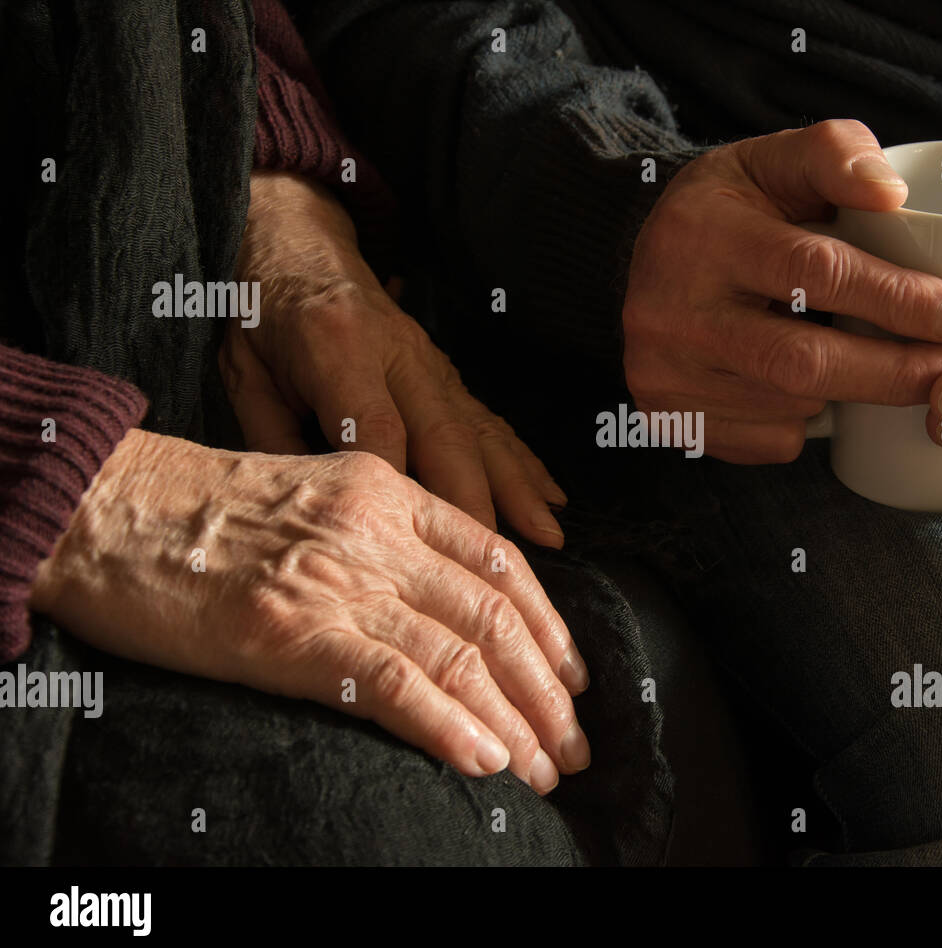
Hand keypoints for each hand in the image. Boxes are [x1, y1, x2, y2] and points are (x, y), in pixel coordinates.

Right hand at [30, 430, 590, 793]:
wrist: (108, 510)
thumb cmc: (202, 512)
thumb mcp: (316, 496)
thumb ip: (384, 536)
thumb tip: (443, 606)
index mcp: (388, 493)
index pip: (498, 561)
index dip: (550, 625)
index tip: (571, 676)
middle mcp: (376, 533)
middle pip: (494, 616)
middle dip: (547, 689)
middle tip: (572, 744)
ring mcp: (337, 581)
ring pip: (458, 654)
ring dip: (514, 721)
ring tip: (542, 769)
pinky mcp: (292, 634)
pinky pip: (396, 683)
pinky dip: (450, 726)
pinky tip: (485, 760)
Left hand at [222, 170, 566, 546]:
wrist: (296, 245)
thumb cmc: (260, 313)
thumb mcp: (243, 372)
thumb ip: (273, 437)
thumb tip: (306, 507)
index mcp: (336, 346)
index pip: (376, 425)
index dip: (395, 482)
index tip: (407, 540)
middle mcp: (398, 354)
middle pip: (444, 435)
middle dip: (474, 502)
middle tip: (494, 560)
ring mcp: (430, 364)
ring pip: (480, 431)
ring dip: (517, 487)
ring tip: (547, 534)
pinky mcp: (447, 375)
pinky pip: (490, 422)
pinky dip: (523, 463)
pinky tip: (550, 496)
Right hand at [623, 119, 941, 463]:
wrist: (636, 261)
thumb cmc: (728, 209)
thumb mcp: (771, 159)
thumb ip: (835, 154)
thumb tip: (893, 193)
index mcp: (702, 233)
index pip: (812, 270)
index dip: (895, 298)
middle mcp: (671, 310)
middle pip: (802, 361)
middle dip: (892, 371)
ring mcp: (664, 373)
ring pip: (791, 405)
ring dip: (851, 394)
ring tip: (882, 368)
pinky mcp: (669, 418)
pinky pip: (767, 439)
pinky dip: (805, 421)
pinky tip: (809, 390)